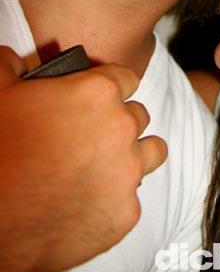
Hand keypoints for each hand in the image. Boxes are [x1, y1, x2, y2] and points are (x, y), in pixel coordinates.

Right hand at [0, 46, 166, 271]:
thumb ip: (13, 64)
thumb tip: (18, 60)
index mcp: (98, 93)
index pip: (126, 78)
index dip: (110, 86)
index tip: (98, 98)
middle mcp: (123, 128)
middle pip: (138, 115)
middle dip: (119, 121)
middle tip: (92, 134)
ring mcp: (128, 172)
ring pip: (153, 151)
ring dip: (134, 153)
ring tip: (108, 163)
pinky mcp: (126, 211)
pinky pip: (132, 196)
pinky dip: (116, 197)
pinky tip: (90, 201)